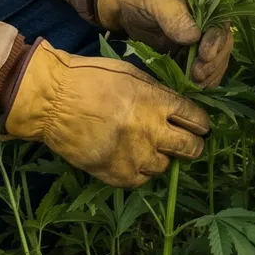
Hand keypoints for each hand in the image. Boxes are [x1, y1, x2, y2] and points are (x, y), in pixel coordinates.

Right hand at [4, 41, 210, 186]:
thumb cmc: (90, 79)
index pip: (195, 119)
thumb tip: (176, 107)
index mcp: (157, 102)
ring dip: (162, 157)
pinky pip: (141, 180)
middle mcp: (151, 131)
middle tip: (189, 144)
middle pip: (190, 148)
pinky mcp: (116, 174)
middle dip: (194, 146)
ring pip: (165, 166)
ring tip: (150, 148)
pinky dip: (140, 171)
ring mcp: (134, 155)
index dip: (201, 124)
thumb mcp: (131, 74)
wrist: (53, 101)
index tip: (200, 127)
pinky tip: (133, 159)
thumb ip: (157, 93)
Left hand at [96, 0, 233, 87]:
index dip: (216, 41)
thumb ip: (174, 15)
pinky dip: (199, 80)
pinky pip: (199, 69)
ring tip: (195, 85)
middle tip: (198, 75)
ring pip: (214, 60)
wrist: (126, 2)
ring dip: (209, 75)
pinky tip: (192, 88)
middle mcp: (207, 23)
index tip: (204, 56)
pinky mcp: (186, 54)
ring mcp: (197, 40)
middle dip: (213, 63)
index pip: (219, 24)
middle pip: (222, 45)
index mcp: (206, 4)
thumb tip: (194, 37)